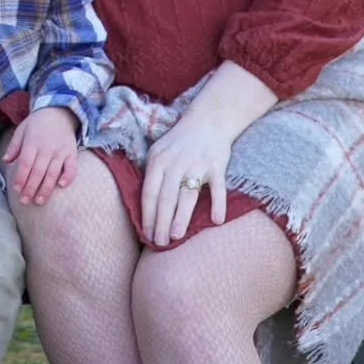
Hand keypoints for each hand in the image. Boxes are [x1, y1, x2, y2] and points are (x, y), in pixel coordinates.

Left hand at [2, 106, 79, 205]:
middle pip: (38, 171)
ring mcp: (61, 151)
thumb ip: (14, 146)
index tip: (16, 189)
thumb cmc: (37, 123)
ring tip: (39, 201)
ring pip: (53, 173)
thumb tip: (5, 160)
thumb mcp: (22, 130)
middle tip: (25, 201)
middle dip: (31, 188)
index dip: (21, 177)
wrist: (59, 112)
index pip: (26, 163)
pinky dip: (68, 177)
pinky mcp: (72, 153)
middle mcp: (47, 148)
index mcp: (32, 142)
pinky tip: (62, 186)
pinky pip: (72, 167)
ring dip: (46, 188)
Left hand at [140, 110, 230, 247]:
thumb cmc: (179, 142)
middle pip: (166, 197)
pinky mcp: (217, 165)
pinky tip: (216, 220)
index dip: (147, 214)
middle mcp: (175, 163)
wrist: (207, 121)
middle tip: (158, 242)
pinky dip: (218, 203)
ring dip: (181, 217)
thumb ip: (153, 174)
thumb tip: (146, 204)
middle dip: (160, 221)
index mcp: (157, 160)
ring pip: (187, 194)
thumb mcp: (158, 151)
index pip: (149, 192)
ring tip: (175, 236)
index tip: (145, 233)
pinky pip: (218, 188)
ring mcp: (196, 164)